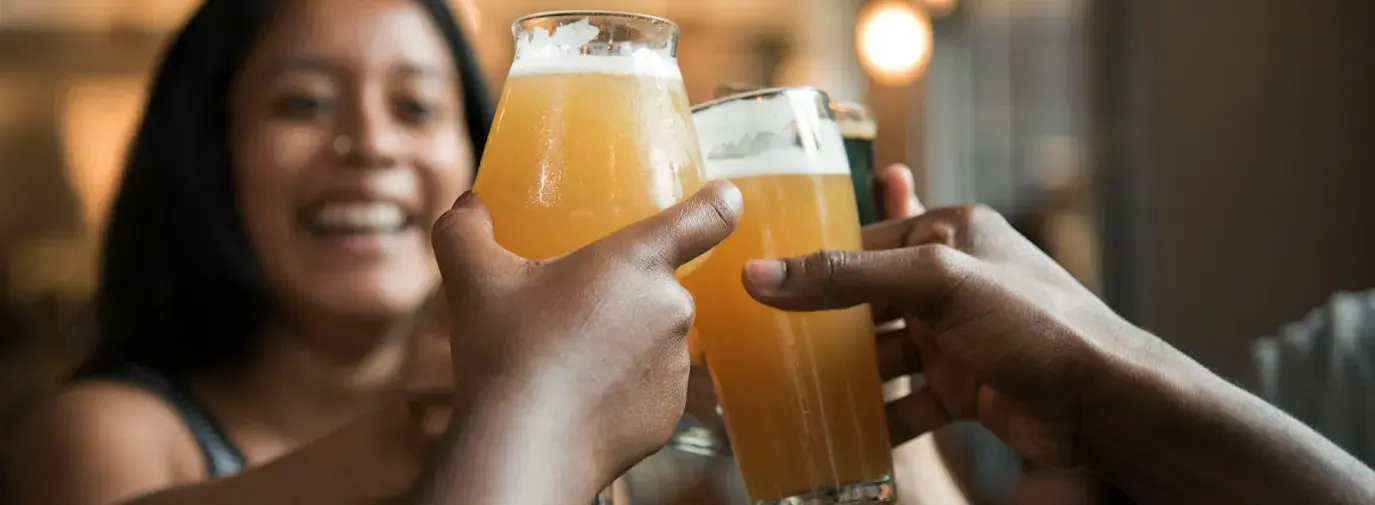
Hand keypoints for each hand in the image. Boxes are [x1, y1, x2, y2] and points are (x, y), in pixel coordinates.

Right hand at [431, 181, 741, 484]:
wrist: (526, 444)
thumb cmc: (508, 352)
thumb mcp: (474, 278)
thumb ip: (465, 230)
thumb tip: (467, 206)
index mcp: (638, 261)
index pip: (703, 217)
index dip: (718, 203)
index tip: (723, 198)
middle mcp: (672, 308)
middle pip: (656, 288)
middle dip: (620, 297)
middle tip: (569, 314)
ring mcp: (676, 365)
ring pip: (652, 341)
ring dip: (622, 344)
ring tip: (567, 361)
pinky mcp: (670, 413)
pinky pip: (649, 389)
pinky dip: (621, 391)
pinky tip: (579, 398)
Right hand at [741, 200, 1163, 467]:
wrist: (1107, 405)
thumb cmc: (1037, 325)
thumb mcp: (936, 284)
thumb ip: (848, 277)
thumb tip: (761, 275)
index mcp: (950, 233)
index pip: (863, 241)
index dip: (811, 261)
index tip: (755, 284)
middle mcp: (952, 281)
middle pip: (866, 301)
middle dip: (819, 326)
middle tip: (761, 344)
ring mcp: (958, 338)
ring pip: (882, 355)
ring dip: (843, 377)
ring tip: (787, 393)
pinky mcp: (965, 388)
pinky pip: (906, 402)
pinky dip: (876, 418)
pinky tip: (840, 435)